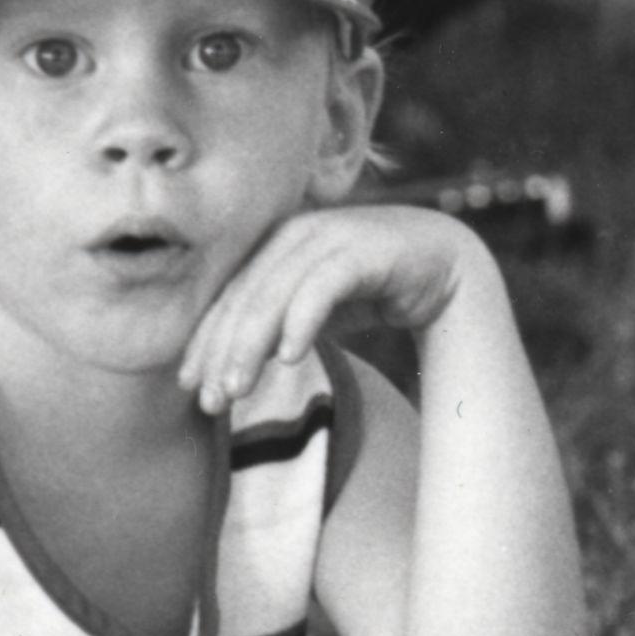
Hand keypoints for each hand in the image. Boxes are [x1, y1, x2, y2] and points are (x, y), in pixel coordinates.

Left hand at [178, 204, 488, 414]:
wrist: (445, 263)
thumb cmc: (374, 288)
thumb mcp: (317, 309)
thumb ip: (279, 324)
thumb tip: (229, 367)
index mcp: (275, 245)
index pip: (230, 298)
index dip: (206, 342)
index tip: (189, 386)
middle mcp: (295, 234)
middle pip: (245, 298)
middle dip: (223, 353)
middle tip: (209, 401)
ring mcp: (328, 236)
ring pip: (274, 294)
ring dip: (251, 345)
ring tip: (238, 389)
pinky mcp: (362, 249)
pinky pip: (322, 287)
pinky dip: (301, 321)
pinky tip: (288, 358)